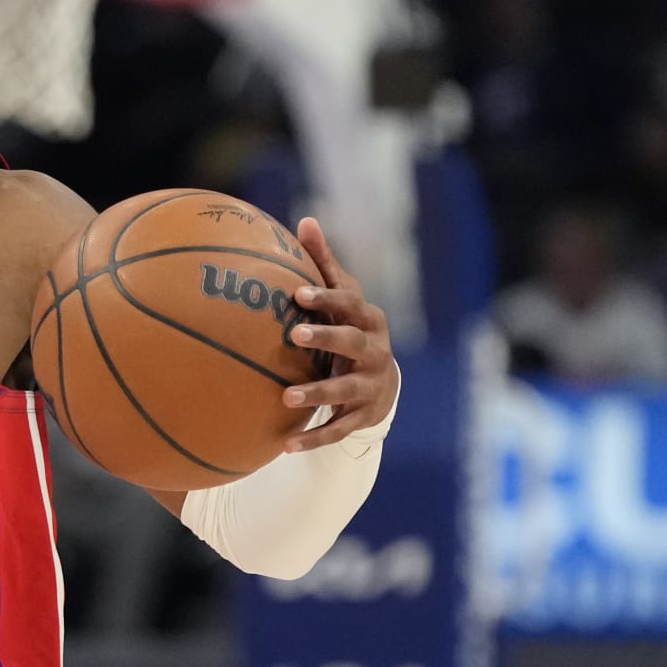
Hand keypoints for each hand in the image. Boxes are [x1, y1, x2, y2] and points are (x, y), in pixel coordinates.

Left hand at [279, 217, 399, 452]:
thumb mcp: (342, 297)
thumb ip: (323, 263)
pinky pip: (338, 428)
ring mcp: (371, 385)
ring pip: (346, 390)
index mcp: (367, 319)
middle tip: (294, 337)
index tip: (297, 294)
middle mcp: (375, 351)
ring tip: (286, 398)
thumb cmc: (349, 327)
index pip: (350, 304)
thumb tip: (305, 219)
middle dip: (327, 339)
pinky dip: (313, 439)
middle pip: (354, 343)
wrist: (382, 383)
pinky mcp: (362, 416)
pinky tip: (284, 447)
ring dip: (317, 393)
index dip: (326, 299)